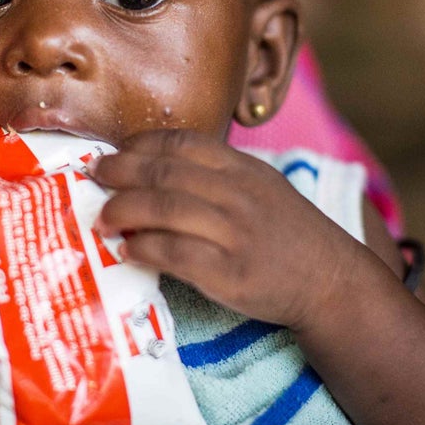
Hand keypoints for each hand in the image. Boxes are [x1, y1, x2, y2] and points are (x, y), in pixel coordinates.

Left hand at [90, 129, 360, 330]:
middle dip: (120, 172)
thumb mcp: (260, 186)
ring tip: (102, 218)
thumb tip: (152, 170)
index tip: (114, 152)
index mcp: (242, 168)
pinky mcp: (231, 274)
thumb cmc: (287, 234)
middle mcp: (237, 194)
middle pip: (164, 173)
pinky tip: (128, 251)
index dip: (139, 145)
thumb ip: (215, 174)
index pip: (181, 142)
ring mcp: (235, 234)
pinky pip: (176, 254)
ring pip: (165, 209)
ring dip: (123, 210)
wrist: (331, 281)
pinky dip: (145, 249)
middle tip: (94, 178)